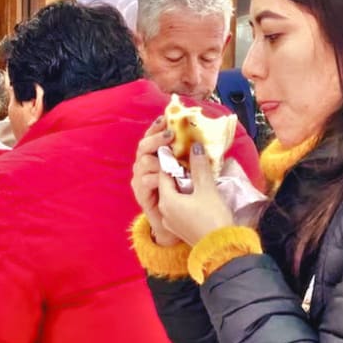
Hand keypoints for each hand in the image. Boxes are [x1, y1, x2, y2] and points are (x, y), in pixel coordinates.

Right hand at [131, 117, 179, 246]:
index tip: (165, 119)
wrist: (175, 223)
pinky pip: (144, 182)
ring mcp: (140, 180)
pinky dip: (155, 179)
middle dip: (157, 139)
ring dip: (158, 160)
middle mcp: (144, 166)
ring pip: (143, 163)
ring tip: (172, 162)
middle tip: (170, 137)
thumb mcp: (190, 173)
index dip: (157, 127)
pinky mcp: (141, 194)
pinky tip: (165, 179)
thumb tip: (202, 143)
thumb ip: (191, 159)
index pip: (152, 137)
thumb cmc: (184, 196)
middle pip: (144, 146)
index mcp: (154, 157)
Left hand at [156, 141, 234, 244]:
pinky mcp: (180, 229)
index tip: (182, 150)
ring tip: (196, 176)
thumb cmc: (213, 218)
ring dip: (183, 186)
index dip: (173, 160)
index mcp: (166, 200)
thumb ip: (199, 166)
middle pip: (168, 185)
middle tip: (191, 160)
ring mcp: (171, 222)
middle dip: (178, 173)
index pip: (163, 173)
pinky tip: (198, 195)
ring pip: (174, 197)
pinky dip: (185, 199)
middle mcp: (164, 211)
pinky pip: (179, 208)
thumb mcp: (207, 189)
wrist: (221, 250)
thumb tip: (195, 146)